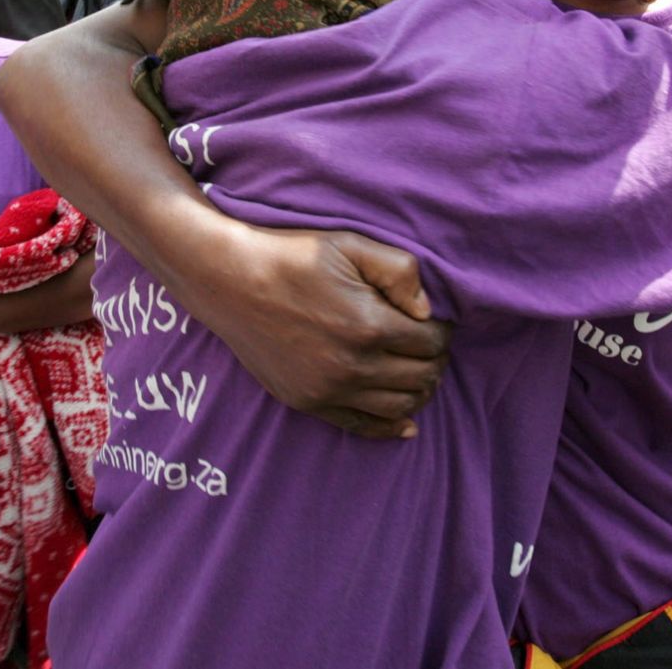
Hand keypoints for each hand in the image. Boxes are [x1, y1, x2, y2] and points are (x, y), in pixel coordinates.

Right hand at [198, 227, 450, 438]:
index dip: (443, 331)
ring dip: (418, 390)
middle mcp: (352, 366)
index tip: (437, 321)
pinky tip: (405, 421)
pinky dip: (390, 426)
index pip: (432, 342)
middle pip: (421, 377)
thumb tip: (427, 311)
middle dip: (435, 359)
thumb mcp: (350, 244)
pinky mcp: (307, 402)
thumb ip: (399, 271)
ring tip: (416, 369)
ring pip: (399, 407)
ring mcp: (328, 390)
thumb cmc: (291, 256)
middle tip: (430, 343)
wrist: (228, 280)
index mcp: (369, 325)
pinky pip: (361, 427)